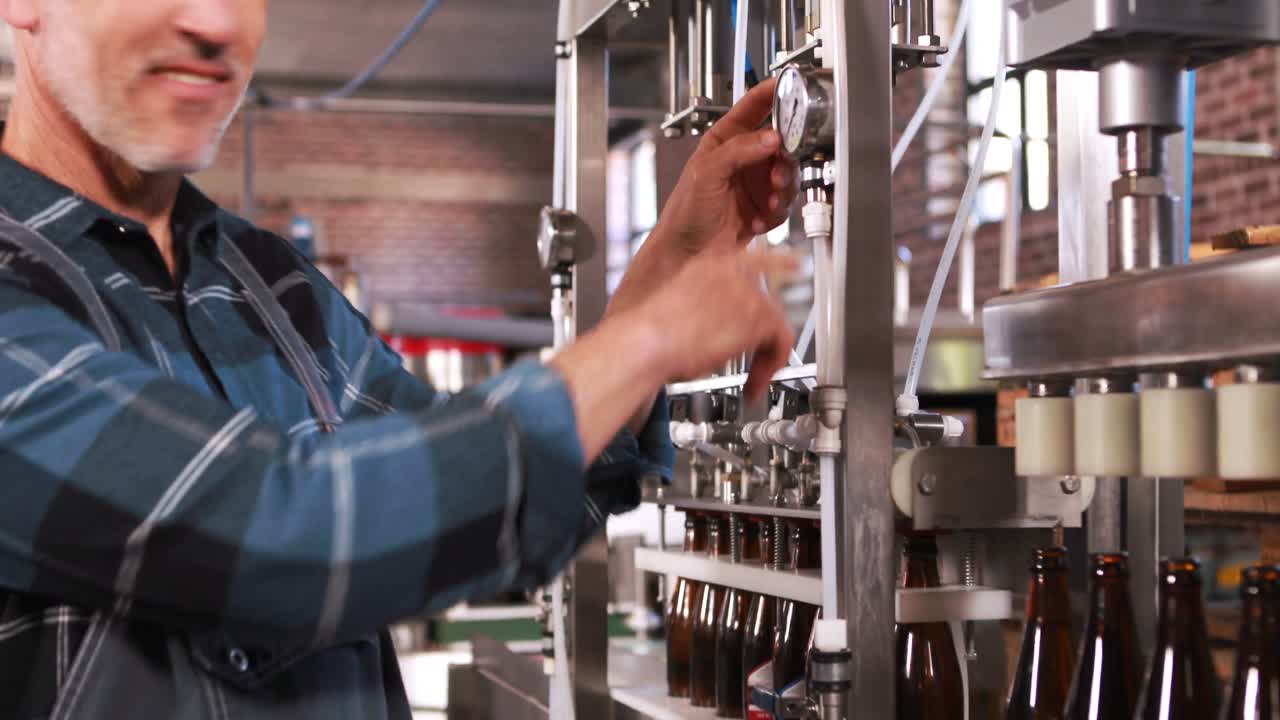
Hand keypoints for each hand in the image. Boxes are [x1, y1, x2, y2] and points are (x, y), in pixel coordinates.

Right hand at [638, 249, 796, 399]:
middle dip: (762, 334)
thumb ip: (700, 306)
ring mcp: (748, 291)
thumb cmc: (648, 334)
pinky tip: (755, 382)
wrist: (646, 342)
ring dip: (765, 356)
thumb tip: (711, 325)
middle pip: (767, 298)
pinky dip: (771, 365)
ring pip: (775, 322)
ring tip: (751, 379)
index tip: (794, 266)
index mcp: (709, 264)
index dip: (779, 263)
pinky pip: (782, 340)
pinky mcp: (759, 314)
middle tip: (753, 360)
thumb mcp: (675, 307)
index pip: (754, 257)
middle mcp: (733, 271)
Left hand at [654, 79, 799, 255]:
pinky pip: (785, 205)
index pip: (754, 107)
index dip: (773, 93)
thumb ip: (739, 150)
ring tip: (769, 202)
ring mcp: (756, 183)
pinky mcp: (764, 207)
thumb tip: (771, 137)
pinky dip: (775, 214)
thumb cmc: (685, 210)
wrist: (687, 252)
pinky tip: (757, 220)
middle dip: (784, 160)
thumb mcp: (707, 172)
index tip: (788, 84)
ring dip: (783, 191)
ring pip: (789, 175)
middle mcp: (745, 158)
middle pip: (782, 144)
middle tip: (777, 174)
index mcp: (726, 139)